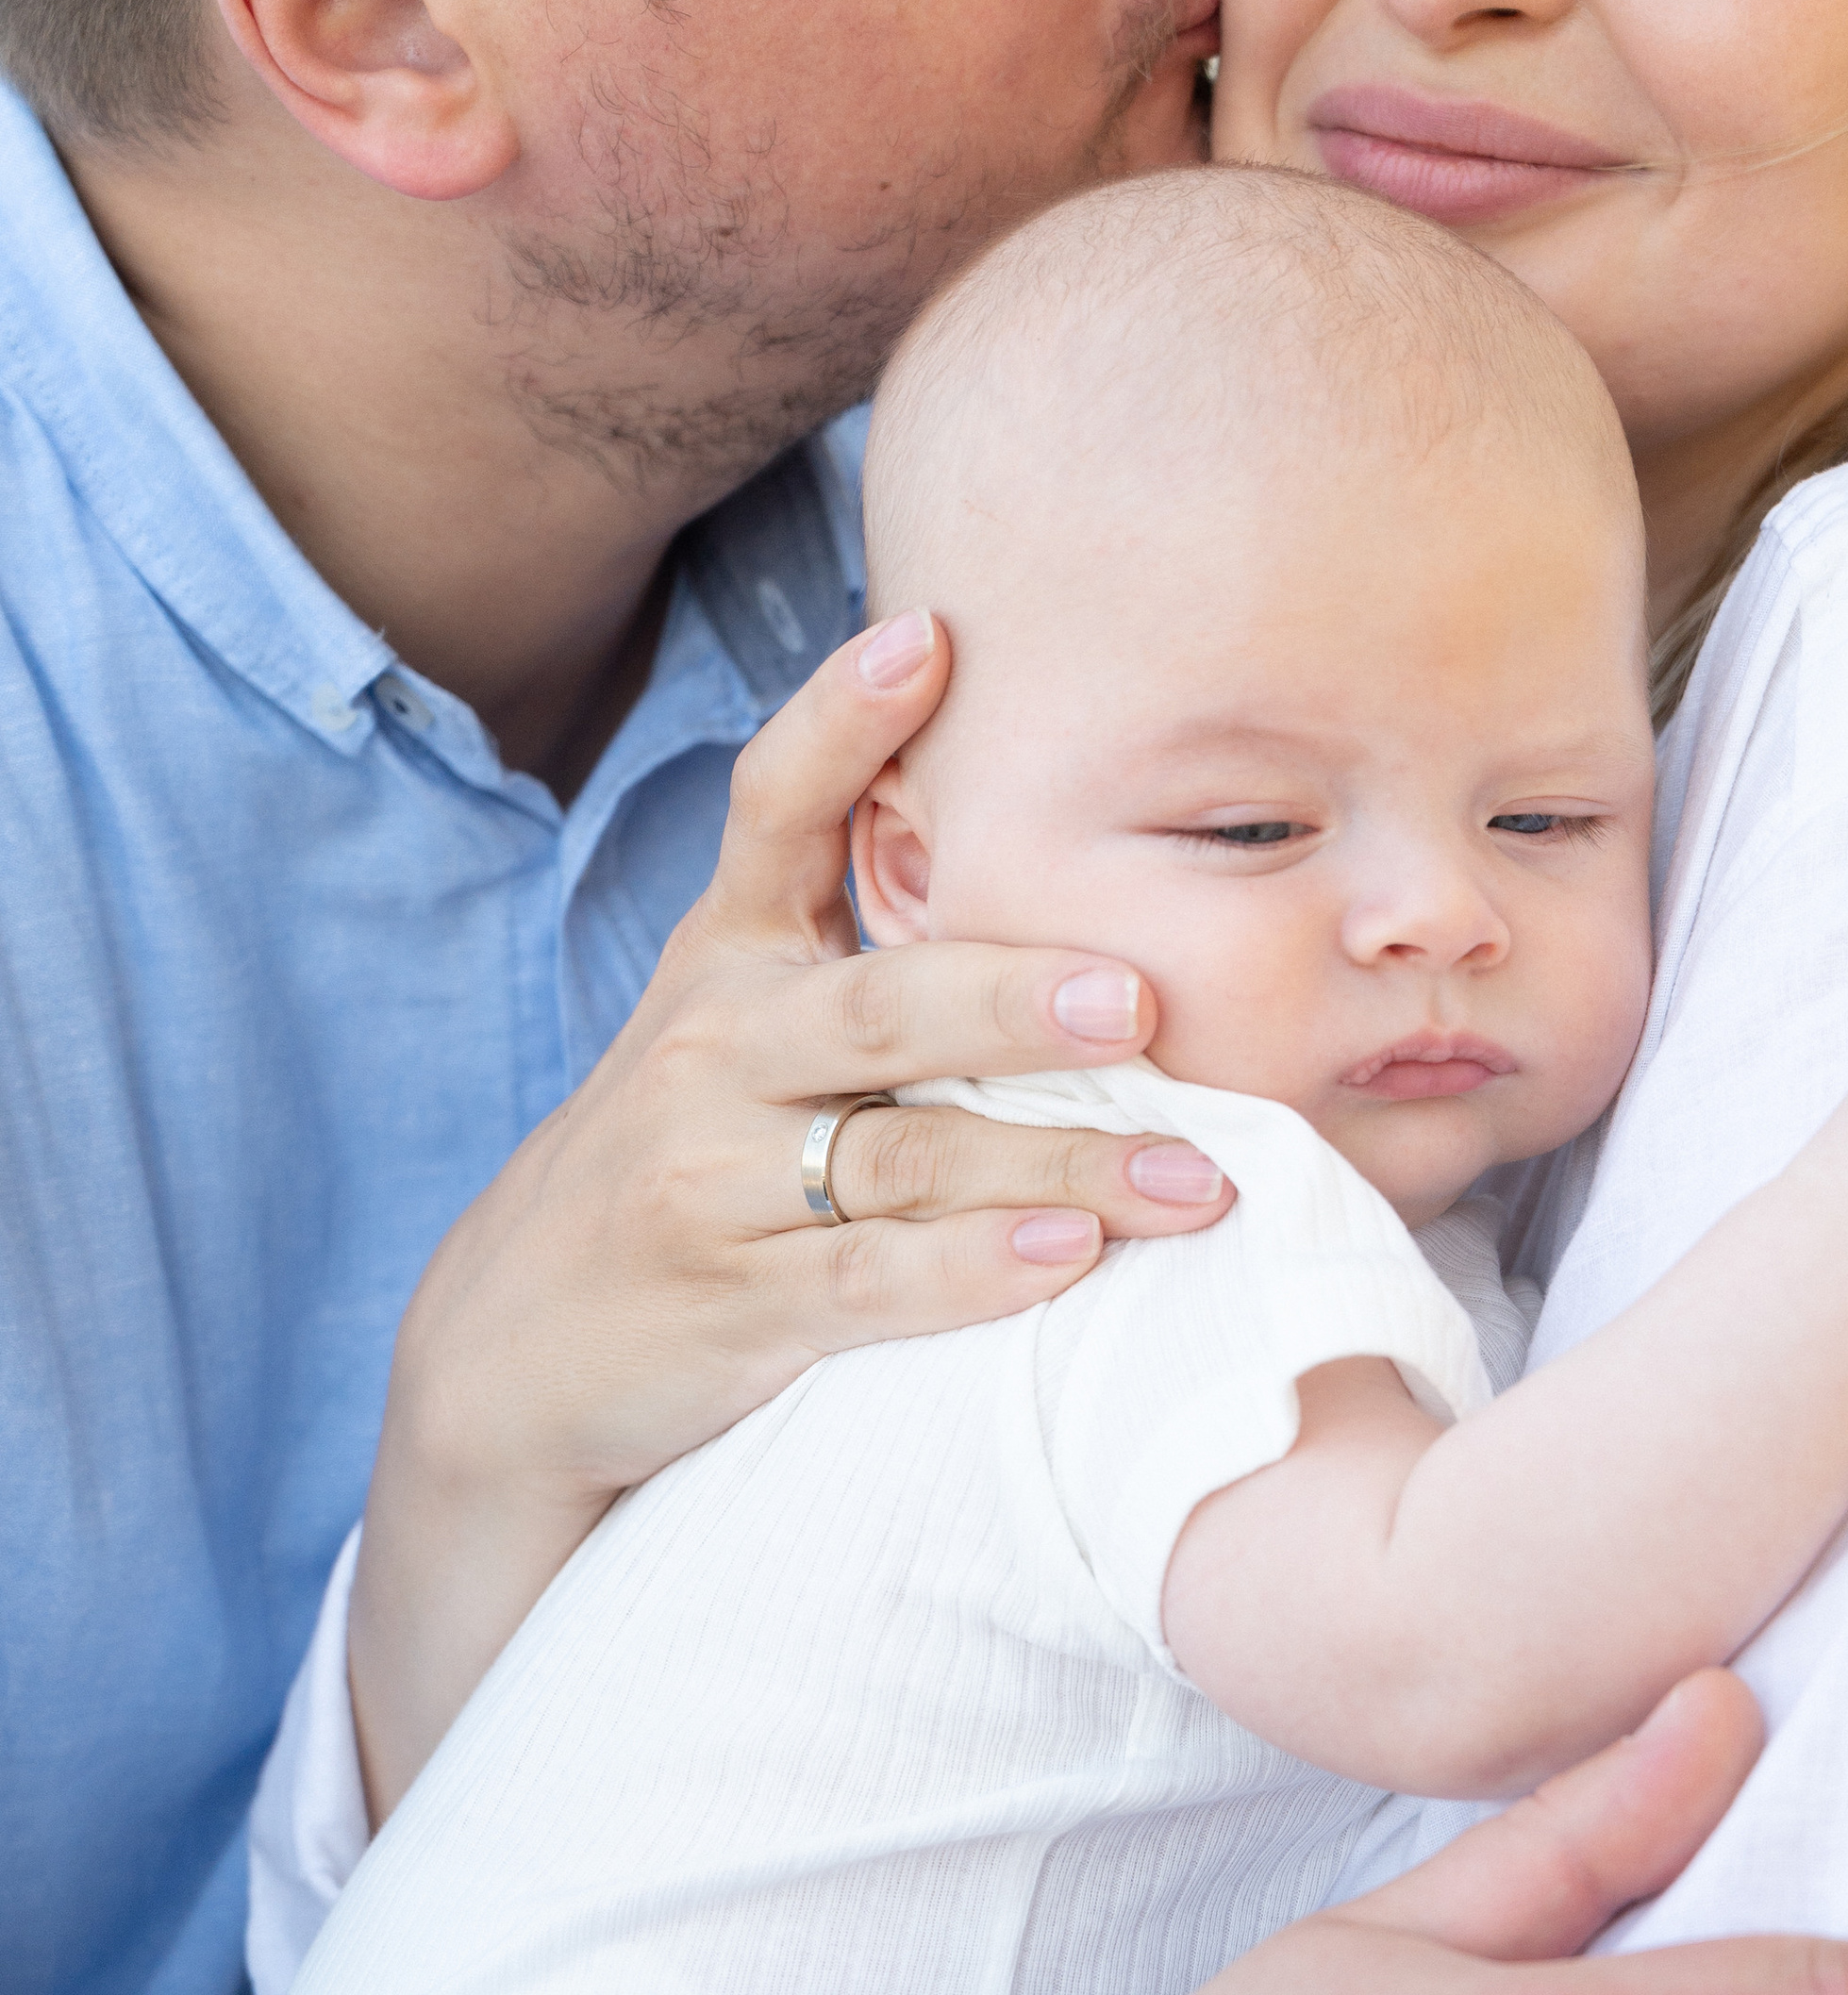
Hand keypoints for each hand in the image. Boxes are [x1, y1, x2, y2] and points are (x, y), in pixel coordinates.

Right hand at [350, 610, 1230, 1811]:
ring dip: (1059, 1165)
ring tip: (1189, 1175)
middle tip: (1143, 998)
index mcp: (724, 962)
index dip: (842, 725)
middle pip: (878, 1008)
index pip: (773, 814)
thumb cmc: (678, 1164)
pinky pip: (868, 1284)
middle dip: (1015, 1000)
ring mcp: (714, 1185)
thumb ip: (849, 945)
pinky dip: (972, 1273)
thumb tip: (1034, 828)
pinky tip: (1067, 1259)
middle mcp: (711, 1055)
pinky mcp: (730, 1309)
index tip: (929, 638)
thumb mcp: (726, 1027)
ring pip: (905, 1157)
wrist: (512, 1356)